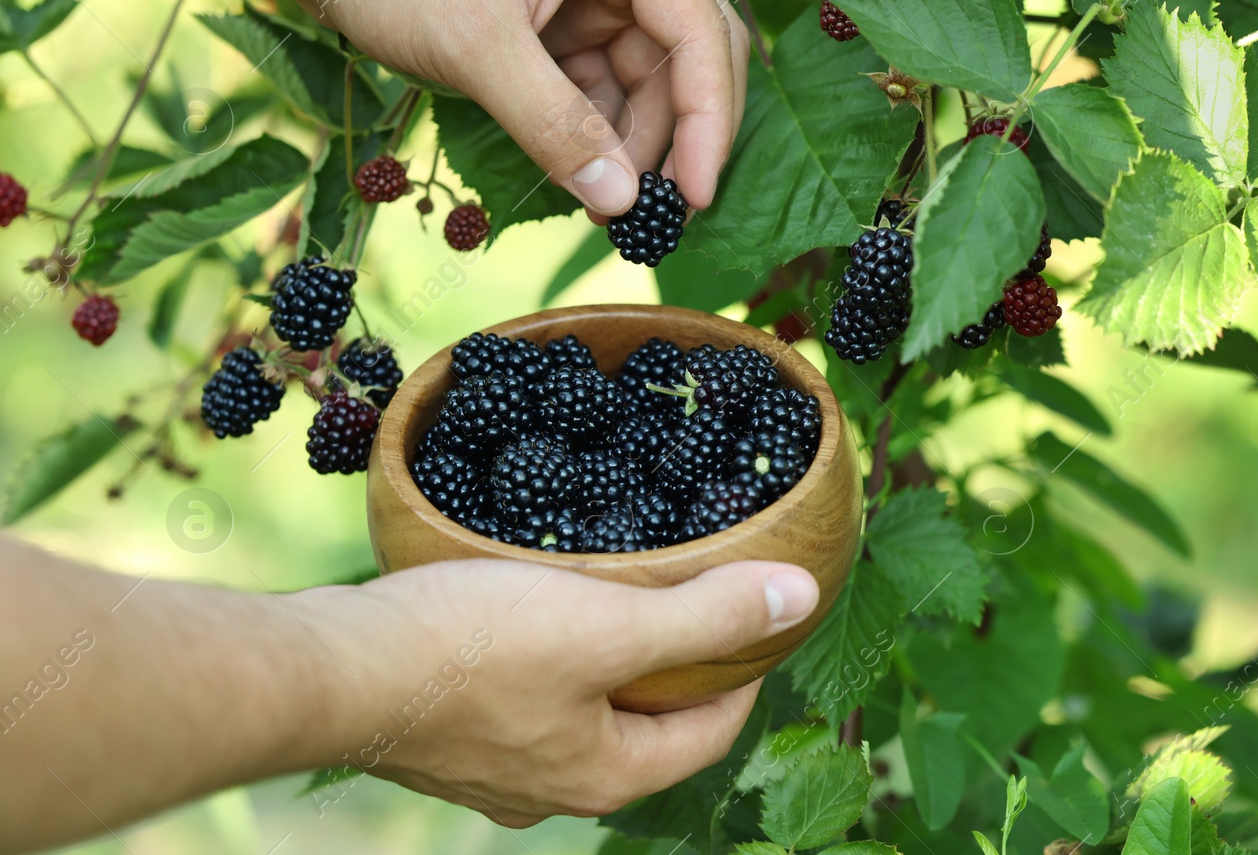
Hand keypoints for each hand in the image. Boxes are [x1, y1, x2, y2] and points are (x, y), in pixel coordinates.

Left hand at [291, 0, 750, 217]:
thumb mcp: (477, 47)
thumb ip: (554, 126)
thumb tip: (619, 202)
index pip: (698, 29)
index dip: (707, 118)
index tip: (694, 195)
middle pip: (686, 53)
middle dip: (675, 135)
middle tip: (657, 215)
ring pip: (645, 76)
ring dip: (630, 142)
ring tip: (602, 205)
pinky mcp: (559, 11)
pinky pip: (600, 80)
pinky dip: (594, 130)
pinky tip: (578, 175)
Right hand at [310, 559, 818, 825]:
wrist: (327, 669)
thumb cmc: (470, 650)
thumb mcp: (606, 624)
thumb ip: (706, 615)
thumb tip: (803, 598)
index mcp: (607, 777)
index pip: (713, 731)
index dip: (746, 669)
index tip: (757, 612)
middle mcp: (553, 791)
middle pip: (647, 725)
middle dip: (677, 663)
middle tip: (694, 593)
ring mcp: (494, 772)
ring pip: (583, 712)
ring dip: (610, 659)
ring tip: (619, 593)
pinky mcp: (449, 739)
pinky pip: (528, 701)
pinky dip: (552, 659)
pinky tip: (537, 610)